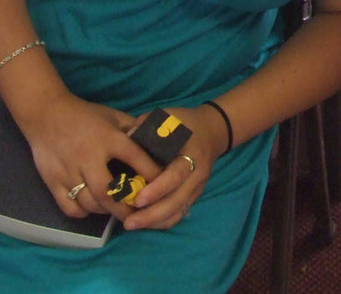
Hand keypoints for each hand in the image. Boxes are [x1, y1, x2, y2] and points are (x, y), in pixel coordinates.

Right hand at [16, 88, 157, 221]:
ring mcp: (68, 170)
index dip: (151, 172)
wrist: (45, 112)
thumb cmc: (84, 114)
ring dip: (105, 210)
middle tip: (137, 213)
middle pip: (109, 192)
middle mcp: (89, 156)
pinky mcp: (52, 181)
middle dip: (125, 207)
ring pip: (89, 202)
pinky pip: (69, 207)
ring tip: (116, 209)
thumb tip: (155, 143)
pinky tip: (91, 207)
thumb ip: (132, 129)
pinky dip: (83, 211)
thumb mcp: (112, 116)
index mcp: (108, 138)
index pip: (135, 157)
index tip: (161, 184)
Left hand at [119, 103, 223, 230]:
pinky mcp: (193, 195)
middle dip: (153, 214)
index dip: (158, 189)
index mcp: (192, 154)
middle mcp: (197, 175)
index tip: (138, 199)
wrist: (212, 131)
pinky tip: (144, 223)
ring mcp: (197, 188)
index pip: (176, 176)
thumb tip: (129, 136)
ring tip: (131, 225)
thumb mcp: (169, 116)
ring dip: (155, 221)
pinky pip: (179, 213)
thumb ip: (149, 124)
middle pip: (177, 201)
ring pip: (178, 211)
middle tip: (128, 222)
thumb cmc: (185, 123)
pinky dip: (162, 222)